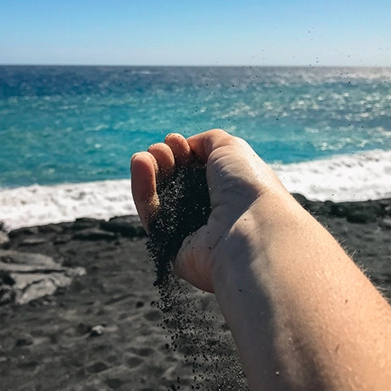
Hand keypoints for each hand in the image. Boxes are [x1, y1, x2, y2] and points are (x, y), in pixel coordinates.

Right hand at [131, 129, 293, 291]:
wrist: (250, 229)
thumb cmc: (247, 186)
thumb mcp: (231, 148)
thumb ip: (207, 141)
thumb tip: (187, 145)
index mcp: (230, 191)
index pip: (197, 170)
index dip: (182, 152)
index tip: (174, 141)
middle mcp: (212, 213)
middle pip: (176, 183)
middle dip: (165, 160)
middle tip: (160, 150)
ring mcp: (191, 232)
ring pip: (160, 200)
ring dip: (151, 173)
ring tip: (145, 156)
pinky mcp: (172, 250)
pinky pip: (152, 218)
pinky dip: (143, 191)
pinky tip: (140, 166)